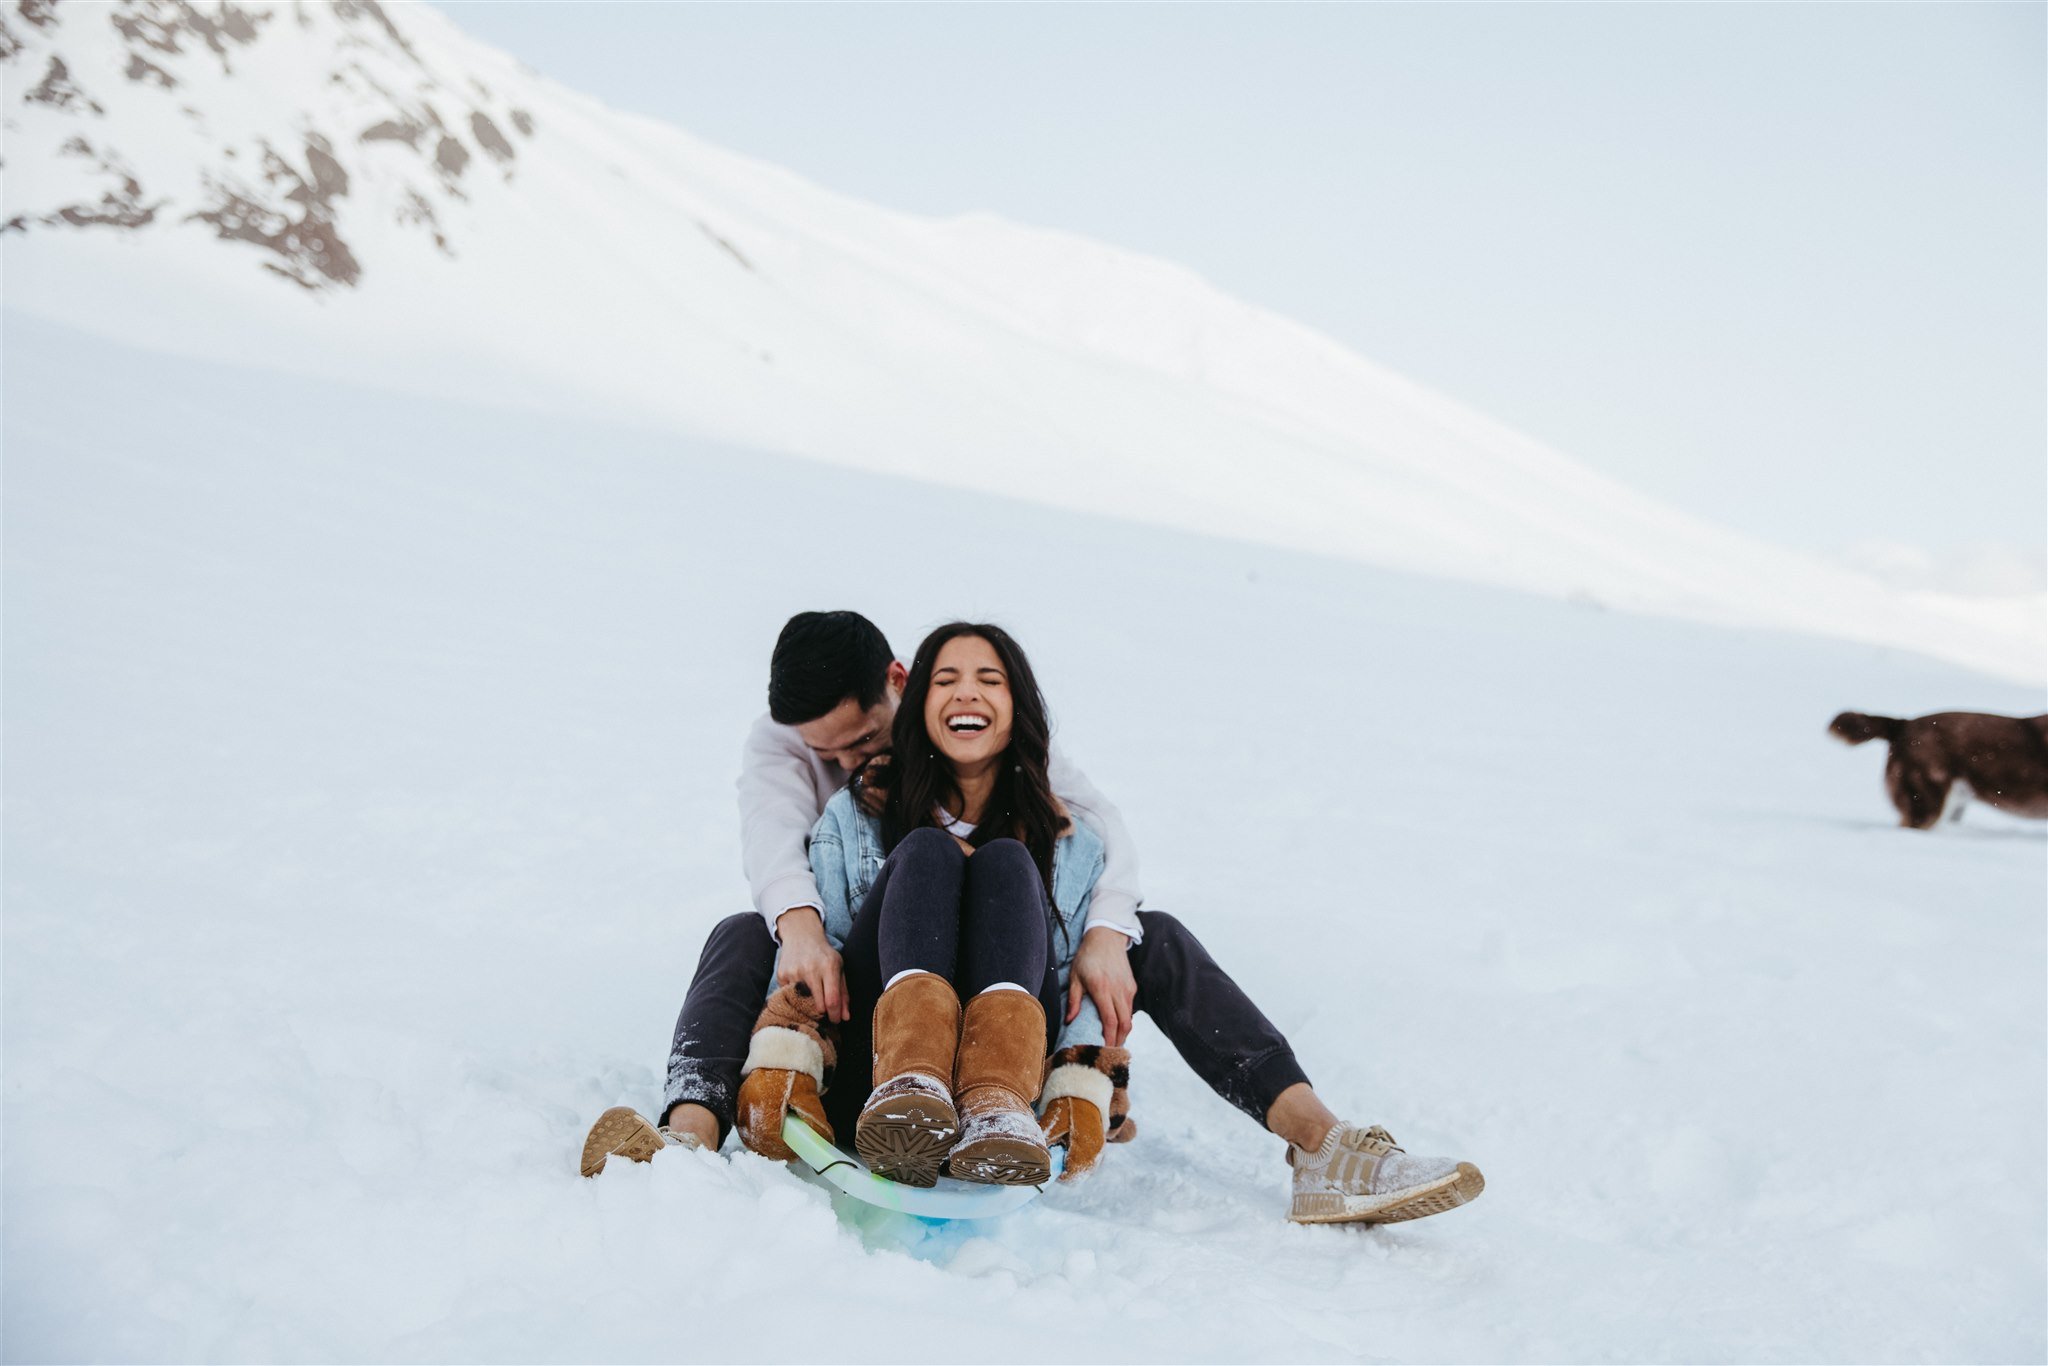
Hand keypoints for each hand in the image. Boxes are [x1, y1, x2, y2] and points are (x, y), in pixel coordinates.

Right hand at [774, 907, 848, 1022]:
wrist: (800, 935)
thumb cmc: (823, 954)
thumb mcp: (838, 968)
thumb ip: (843, 993)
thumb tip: (845, 1017)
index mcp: (829, 967)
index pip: (832, 1000)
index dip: (835, 1015)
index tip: (836, 1021)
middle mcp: (811, 969)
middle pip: (818, 1005)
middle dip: (824, 1014)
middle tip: (825, 1015)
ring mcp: (794, 972)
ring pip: (803, 1003)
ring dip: (809, 1006)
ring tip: (812, 999)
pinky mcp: (782, 975)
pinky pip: (790, 996)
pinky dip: (796, 997)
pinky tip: (800, 987)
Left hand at [1066, 925, 1136, 1045]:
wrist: (1107, 938)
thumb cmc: (1087, 957)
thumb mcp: (1075, 977)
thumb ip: (1073, 1000)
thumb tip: (1069, 1021)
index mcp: (1102, 989)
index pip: (1110, 1021)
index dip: (1108, 1038)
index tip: (1103, 1050)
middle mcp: (1118, 990)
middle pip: (1124, 1024)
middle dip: (1118, 1041)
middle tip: (1109, 1052)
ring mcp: (1128, 989)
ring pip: (1129, 1018)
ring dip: (1122, 1032)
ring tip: (1112, 1042)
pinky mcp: (1132, 987)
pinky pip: (1130, 1009)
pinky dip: (1124, 1020)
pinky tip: (1115, 1026)